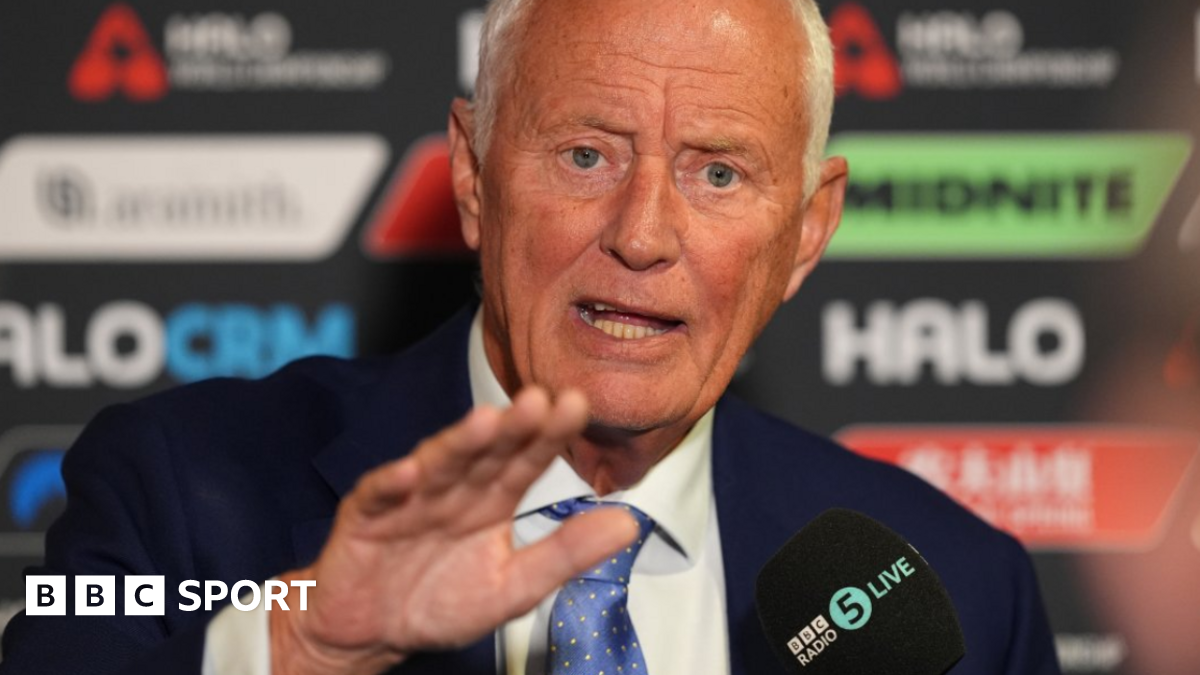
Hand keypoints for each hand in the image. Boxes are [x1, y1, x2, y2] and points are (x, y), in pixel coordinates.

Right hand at [270, 387, 638, 674]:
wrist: (370, 630)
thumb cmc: (441, 600)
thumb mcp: (515, 586)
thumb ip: (566, 553)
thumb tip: (629, 525)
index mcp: (493, 498)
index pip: (527, 459)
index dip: (550, 435)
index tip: (577, 406)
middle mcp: (456, 488)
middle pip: (486, 452)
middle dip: (511, 427)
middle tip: (538, 400)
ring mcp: (410, 497)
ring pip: (438, 464)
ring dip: (458, 443)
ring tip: (484, 423)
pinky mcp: (367, 517)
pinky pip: (379, 496)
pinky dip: (392, 485)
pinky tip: (410, 474)